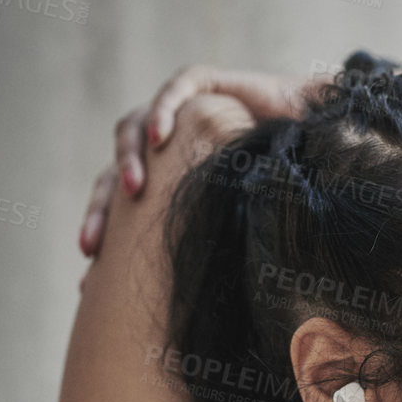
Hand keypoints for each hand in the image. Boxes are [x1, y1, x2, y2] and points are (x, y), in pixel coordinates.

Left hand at [78, 65, 324, 255]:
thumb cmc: (276, 182)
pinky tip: (159, 137)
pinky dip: (164, 110)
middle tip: (94, 244)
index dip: (103, 236)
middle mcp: (160, 145)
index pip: (116, 206)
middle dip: (101, 208)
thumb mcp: (237, 223)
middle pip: (112, 172)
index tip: (89, 274)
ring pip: (134, 128)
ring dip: (129, 158)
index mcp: (159, 179)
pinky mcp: (201, 81)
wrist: (312, 131)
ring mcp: (177, 110)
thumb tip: (205, 320)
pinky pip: (175, 91)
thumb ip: (215, 248)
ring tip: (133, 188)